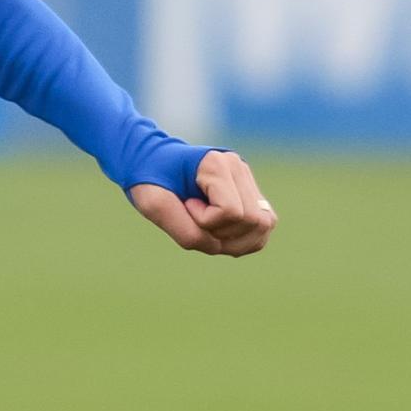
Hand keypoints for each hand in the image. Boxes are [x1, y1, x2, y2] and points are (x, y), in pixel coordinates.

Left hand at [128, 150, 276, 256]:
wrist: (147, 163)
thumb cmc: (147, 180)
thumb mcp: (154, 205)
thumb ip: (186, 231)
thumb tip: (218, 247)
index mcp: (216, 163)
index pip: (231, 211)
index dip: (204, 220)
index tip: (184, 204)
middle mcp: (238, 168)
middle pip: (254, 221)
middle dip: (222, 234)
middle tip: (193, 219)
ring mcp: (247, 180)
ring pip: (263, 226)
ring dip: (234, 241)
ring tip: (204, 227)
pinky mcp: (250, 194)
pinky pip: (262, 229)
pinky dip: (242, 241)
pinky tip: (217, 234)